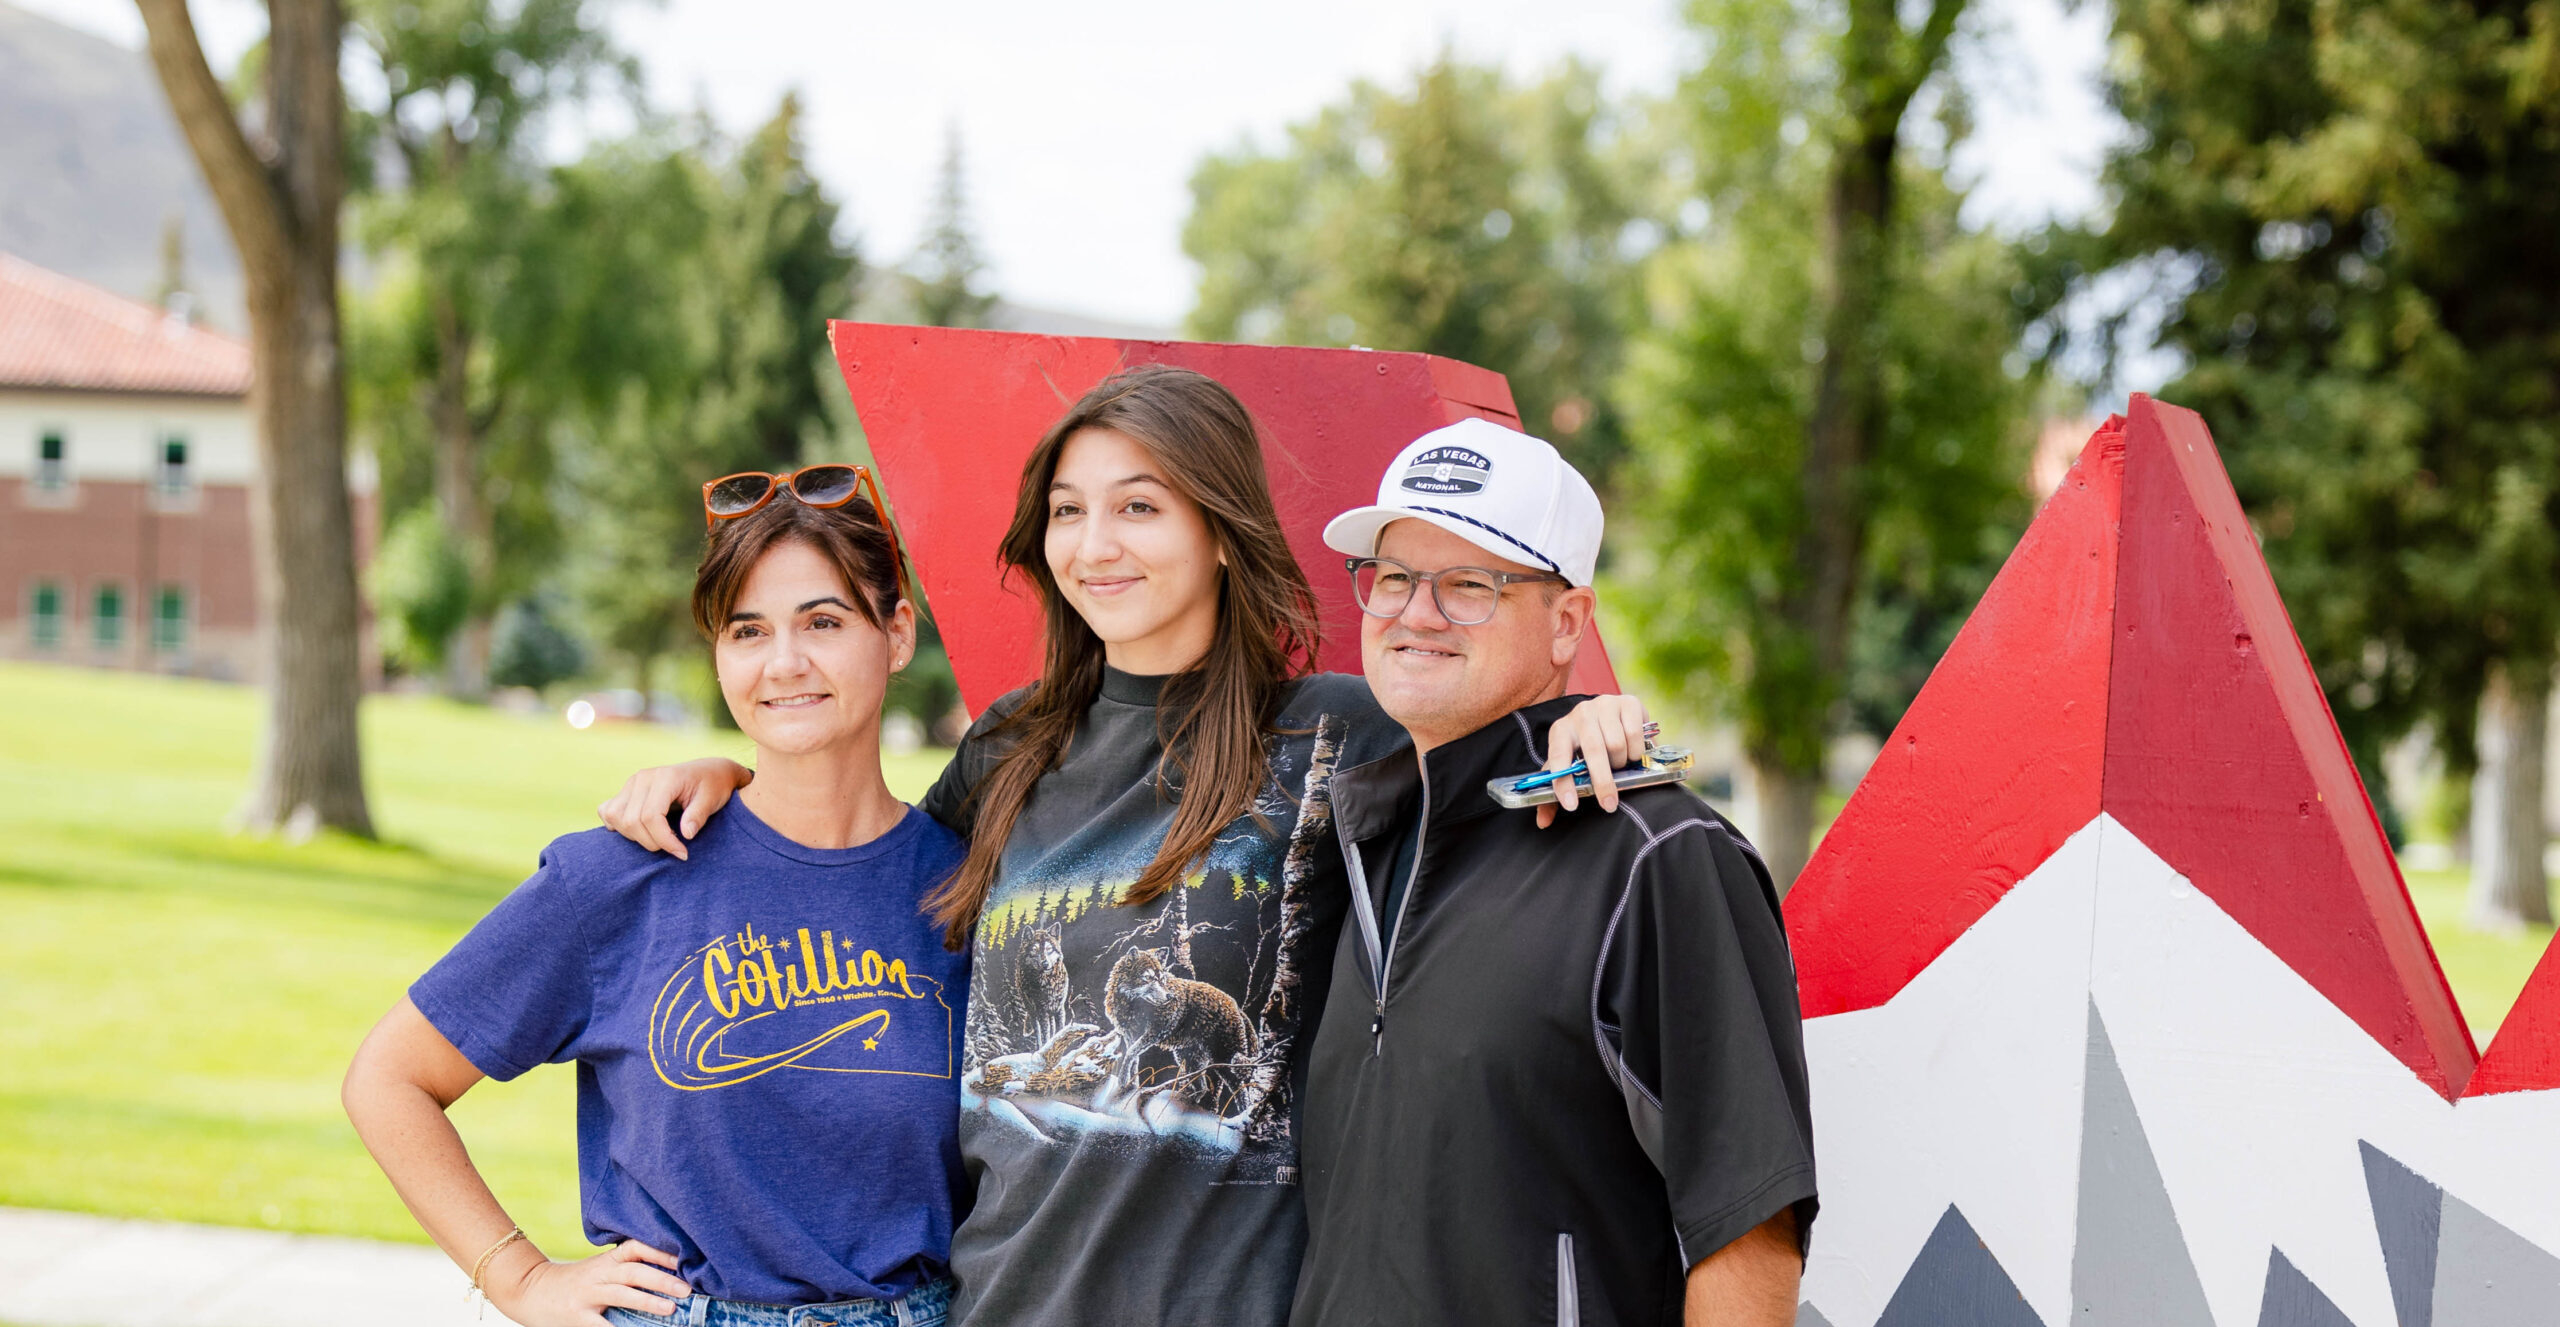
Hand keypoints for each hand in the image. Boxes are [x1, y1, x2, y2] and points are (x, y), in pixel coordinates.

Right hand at [487, 1239, 689, 1326]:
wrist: (531, 1290)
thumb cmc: (577, 1282)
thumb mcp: (601, 1269)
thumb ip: (627, 1270)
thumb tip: (670, 1279)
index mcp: (608, 1260)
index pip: (637, 1248)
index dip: (661, 1251)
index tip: (686, 1258)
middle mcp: (600, 1274)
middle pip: (634, 1271)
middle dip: (662, 1279)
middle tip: (688, 1288)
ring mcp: (588, 1294)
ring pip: (621, 1294)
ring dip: (648, 1301)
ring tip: (671, 1309)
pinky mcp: (578, 1316)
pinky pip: (602, 1325)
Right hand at [597, 758, 750, 859]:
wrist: (709, 772)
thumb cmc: (713, 785)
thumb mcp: (713, 799)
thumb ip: (698, 815)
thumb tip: (686, 834)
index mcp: (665, 777)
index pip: (651, 816)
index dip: (664, 840)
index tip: (682, 853)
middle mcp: (643, 778)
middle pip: (631, 821)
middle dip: (652, 842)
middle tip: (674, 848)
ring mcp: (631, 783)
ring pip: (616, 818)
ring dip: (634, 836)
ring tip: (658, 838)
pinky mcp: (626, 791)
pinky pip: (607, 811)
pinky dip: (617, 825)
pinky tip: (637, 831)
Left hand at [1537, 694, 1651, 828]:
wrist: (1609, 714)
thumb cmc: (1586, 746)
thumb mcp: (1569, 765)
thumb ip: (1555, 792)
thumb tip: (1543, 822)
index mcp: (1561, 730)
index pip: (1558, 757)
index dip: (1563, 782)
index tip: (1571, 805)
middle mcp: (1580, 714)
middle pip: (1593, 752)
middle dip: (1602, 782)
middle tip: (1609, 804)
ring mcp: (1604, 704)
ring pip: (1617, 745)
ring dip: (1621, 763)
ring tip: (1618, 764)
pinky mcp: (1628, 702)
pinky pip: (1636, 734)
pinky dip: (1636, 751)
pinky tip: (1631, 751)